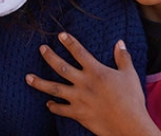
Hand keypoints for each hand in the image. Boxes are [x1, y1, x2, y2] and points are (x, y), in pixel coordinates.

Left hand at [25, 32, 160, 135]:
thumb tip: (119, 42)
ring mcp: (79, 99)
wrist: (129, 126)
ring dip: (40, 83)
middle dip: (49, 57)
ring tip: (28, 77)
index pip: (79, 52)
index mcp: (96, 71)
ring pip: (54, 89)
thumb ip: (123, 57)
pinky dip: (53, 106)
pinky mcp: (78, 113)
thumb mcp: (129, 75)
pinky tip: (48, 104)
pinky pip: (61, 109)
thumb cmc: (132, 99)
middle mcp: (84, 83)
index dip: (69, 42)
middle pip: (61, 67)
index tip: (60, 35)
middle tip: (41, 48)